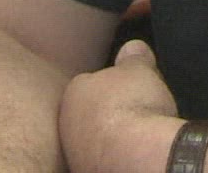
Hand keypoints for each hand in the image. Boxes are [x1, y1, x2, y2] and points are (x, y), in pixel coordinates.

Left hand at [60, 39, 183, 172]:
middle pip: (88, 113)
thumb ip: (134, 57)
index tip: (129, 92)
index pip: (90, 84)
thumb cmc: (134, 108)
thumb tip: (134, 48)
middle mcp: (66, 122)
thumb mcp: (140, 70)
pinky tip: (127, 155)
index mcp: (74, 91)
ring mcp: (73, 151)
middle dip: (107, 114)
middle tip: (132, 114)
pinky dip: (111, 157)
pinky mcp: (84, 171)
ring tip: (133, 138)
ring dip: (108, 138)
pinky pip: (100, 159)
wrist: (135, 155)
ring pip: (91, 139)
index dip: (112, 87)